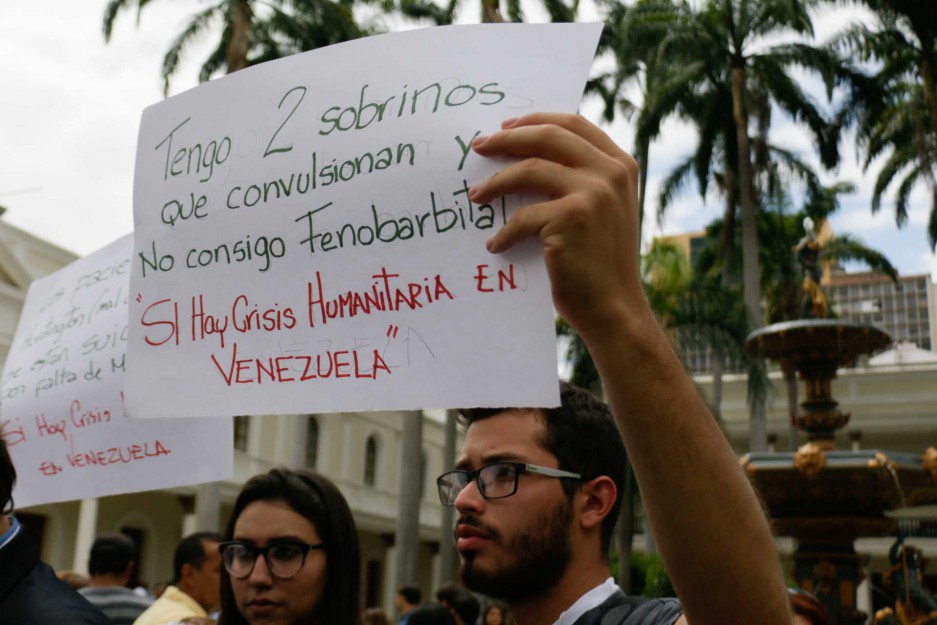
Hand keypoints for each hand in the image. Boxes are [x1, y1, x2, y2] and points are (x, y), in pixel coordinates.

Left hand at [468, 113, 644, 336]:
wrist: (614, 308)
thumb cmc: (601, 264)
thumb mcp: (605, 211)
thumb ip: (584, 180)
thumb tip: (529, 159)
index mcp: (621, 164)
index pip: (573, 124)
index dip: (535, 120)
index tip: (506, 127)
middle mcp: (610, 172)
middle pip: (548, 137)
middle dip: (507, 139)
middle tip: (479, 147)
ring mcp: (593, 193)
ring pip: (528, 170)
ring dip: (495, 183)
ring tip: (475, 196)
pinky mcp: (571, 218)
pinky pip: (523, 216)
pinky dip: (503, 232)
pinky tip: (495, 245)